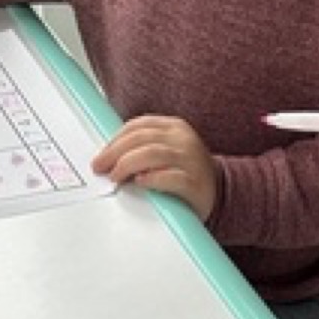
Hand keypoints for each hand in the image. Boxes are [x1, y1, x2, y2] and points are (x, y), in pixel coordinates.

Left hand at [92, 116, 217, 219]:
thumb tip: (108, 156)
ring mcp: (191, 160)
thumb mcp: (166, 151)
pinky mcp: (195, 182)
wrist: (218, 193)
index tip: (101, 156)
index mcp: (174, 127)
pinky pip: (171, 177)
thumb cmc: (185, 172)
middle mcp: (183, 139)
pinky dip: (152, 179)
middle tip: (100, 168)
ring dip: (127, 165)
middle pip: (141, 139)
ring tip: (115, 177)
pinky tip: (140, 182)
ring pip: (152, 154)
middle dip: (115, 153)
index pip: (138, 126)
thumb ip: (143, 147)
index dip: (115, 140)